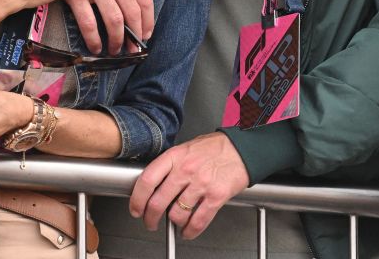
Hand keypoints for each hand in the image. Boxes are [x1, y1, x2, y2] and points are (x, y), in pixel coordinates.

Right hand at [64, 0, 156, 53]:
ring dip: (117, 40)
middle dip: (135, 34)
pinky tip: (96, 47)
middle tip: (133, 48)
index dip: (148, 20)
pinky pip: (88, 22)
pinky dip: (94, 39)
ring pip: (114, 19)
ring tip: (115, 50)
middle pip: (132, 11)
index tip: (146, 34)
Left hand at [128, 133, 250, 238]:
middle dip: (150, 218)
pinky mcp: (216, 196)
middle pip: (158, 202)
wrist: (242, 148)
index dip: (137, 199)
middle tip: (150, 222)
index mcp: (175, 156)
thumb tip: (154, 185)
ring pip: (176, 214)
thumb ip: (170, 165)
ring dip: (173, 224)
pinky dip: (190, 231)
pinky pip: (198, 221)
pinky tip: (188, 231)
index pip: (147, 180)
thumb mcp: (186, 148)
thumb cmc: (215, 147)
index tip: (136, 208)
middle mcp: (186, 170)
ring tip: (175, 222)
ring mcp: (201, 184)